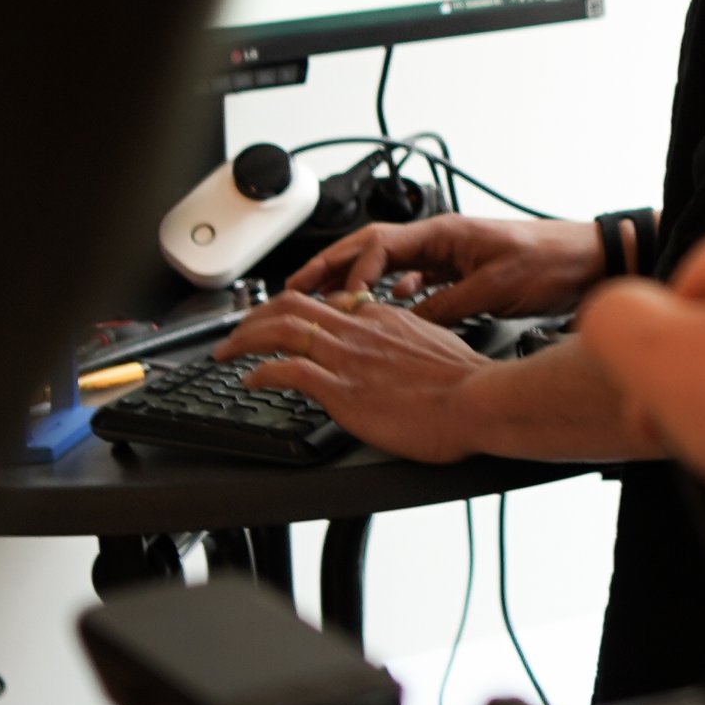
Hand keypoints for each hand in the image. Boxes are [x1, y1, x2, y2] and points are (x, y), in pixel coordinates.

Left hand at [215, 297, 503, 463]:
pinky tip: (249, 381)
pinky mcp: (341, 388)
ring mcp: (348, 357)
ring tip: (226, 351)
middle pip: (293, 306)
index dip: (301, 311)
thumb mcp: (439, 348)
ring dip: (244, 338)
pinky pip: (286, 369)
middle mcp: (360, 329)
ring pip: (280, 329)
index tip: (287, 322)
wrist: (478, 400)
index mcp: (384, 318)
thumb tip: (403, 353)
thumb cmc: (469, 385)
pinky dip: (260, 372)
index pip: (330, 304)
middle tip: (239, 331)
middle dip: (256, 316)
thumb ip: (412, 344)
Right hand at [286, 210, 603, 321]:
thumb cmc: (551, 263)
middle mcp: (443, 239)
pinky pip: (417, 279)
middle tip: (296, 287)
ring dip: (358, 281)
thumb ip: (445, 306)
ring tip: (328, 301)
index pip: (379, 244)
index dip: (349, 270)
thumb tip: (404, 322)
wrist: (589, 262)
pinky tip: (386, 308)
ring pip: (391, 265)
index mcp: (445, 233)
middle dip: (332, 266)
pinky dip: (395, 293)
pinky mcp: (465, 272)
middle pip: (373, 248)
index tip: (335, 298)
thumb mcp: (493, 289)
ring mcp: (452, 255)